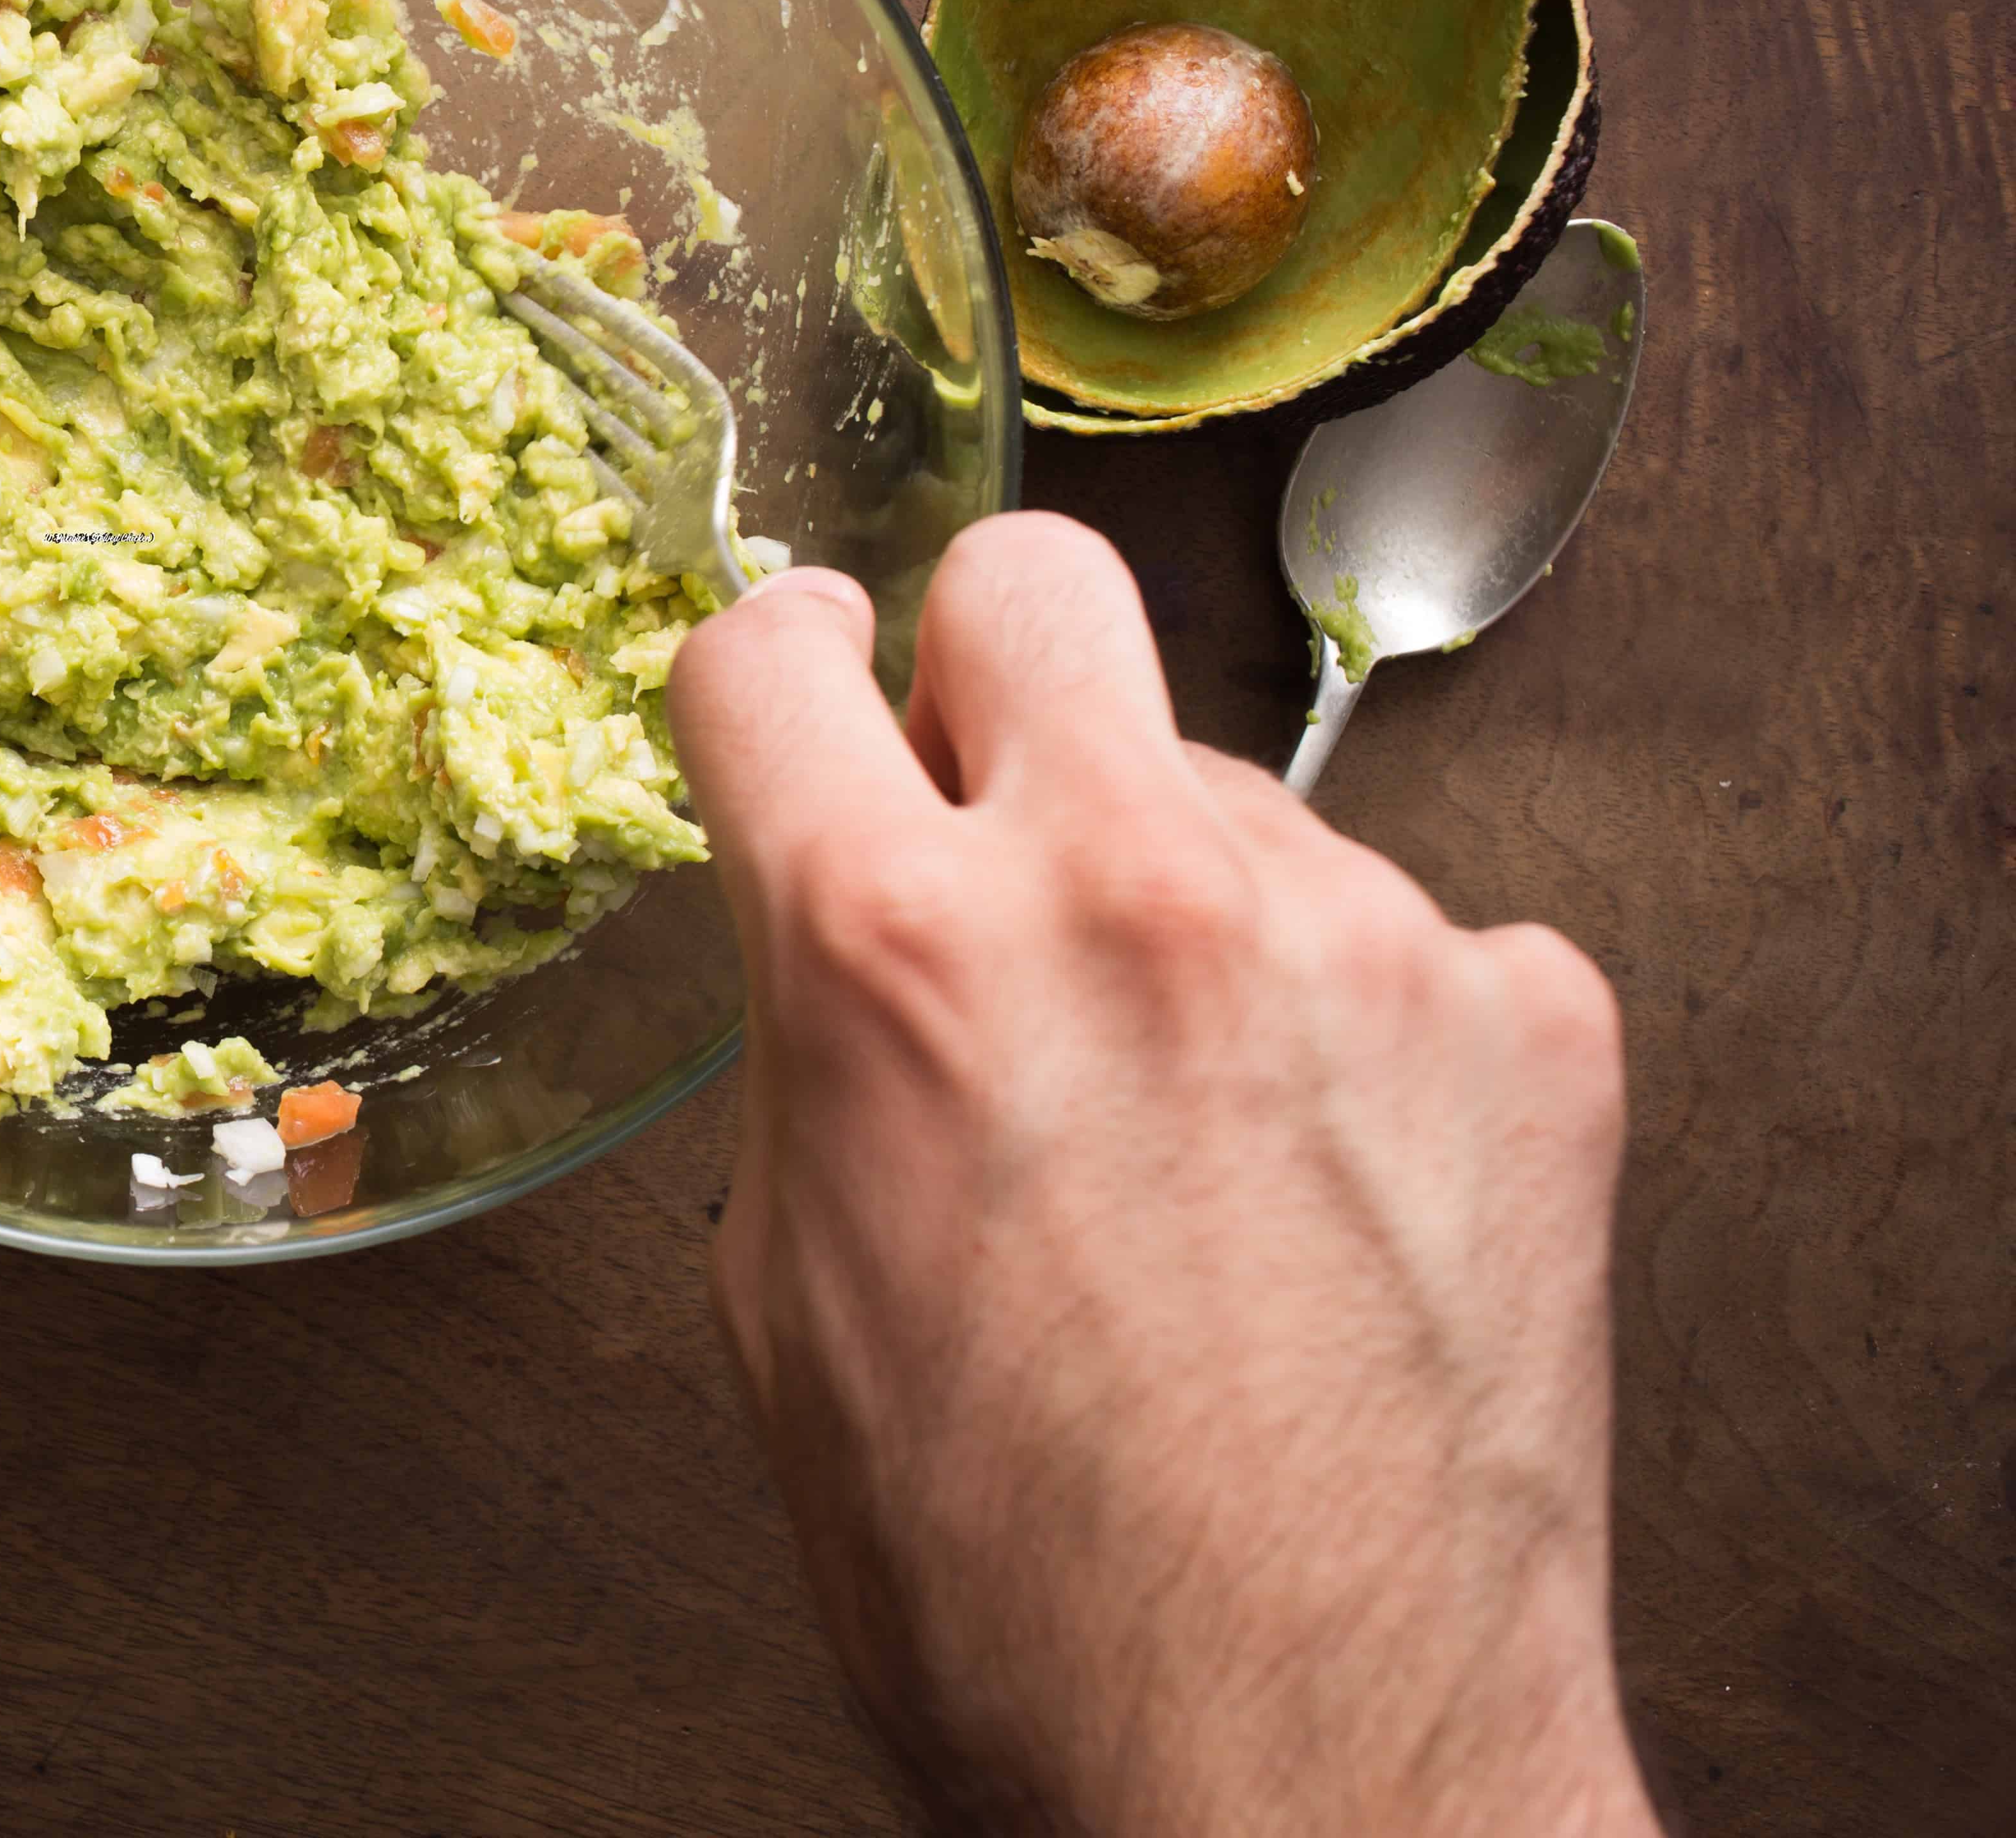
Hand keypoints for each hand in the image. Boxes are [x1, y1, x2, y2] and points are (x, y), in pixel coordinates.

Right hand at [669, 515, 1649, 1835]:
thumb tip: (843, 914)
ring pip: (1227, 786)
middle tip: (994, 804)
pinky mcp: (1527, 1012)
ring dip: (1185, 898)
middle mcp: (1124, 893)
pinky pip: (1403, 924)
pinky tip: (1328, 1186)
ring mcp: (1355, 933)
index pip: (773, 651)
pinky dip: (1351, 1022)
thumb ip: (814, 1040)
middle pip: (1039, 578)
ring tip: (1194, 1124)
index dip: (770, 668)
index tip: (806, 683)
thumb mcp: (787, 1293)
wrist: (1297, 1770)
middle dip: (987, 668)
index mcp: (892, 955)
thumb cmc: (1016, 1583)